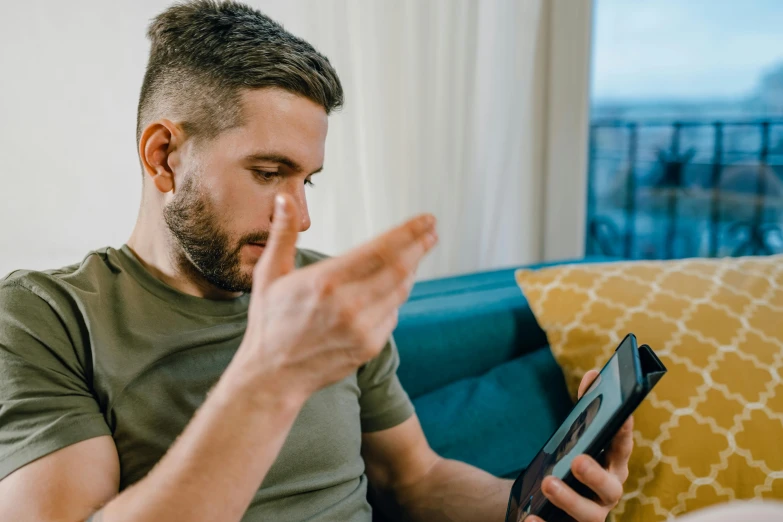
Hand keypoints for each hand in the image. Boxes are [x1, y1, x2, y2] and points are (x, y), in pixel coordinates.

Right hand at [232, 194, 437, 404]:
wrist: (272, 377)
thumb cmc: (268, 322)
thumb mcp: (268, 274)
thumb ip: (282, 233)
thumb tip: (283, 197)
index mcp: (326, 281)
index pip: (381, 249)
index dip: (409, 233)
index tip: (427, 220)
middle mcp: (348, 305)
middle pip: (400, 269)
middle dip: (419, 247)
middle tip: (431, 232)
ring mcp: (362, 328)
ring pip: (400, 292)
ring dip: (410, 271)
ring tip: (415, 254)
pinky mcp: (369, 346)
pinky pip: (392, 314)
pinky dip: (395, 298)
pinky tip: (392, 288)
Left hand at [528, 370, 633, 521]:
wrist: (544, 500)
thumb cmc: (566, 463)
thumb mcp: (573, 438)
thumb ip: (584, 409)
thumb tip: (592, 376)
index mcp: (612, 466)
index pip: (623, 447)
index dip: (625, 431)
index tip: (622, 412)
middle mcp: (607, 494)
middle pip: (610, 489)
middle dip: (595, 475)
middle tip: (577, 460)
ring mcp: (591, 515)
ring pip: (590, 516)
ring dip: (570, 500)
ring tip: (548, 483)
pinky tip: (530, 518)